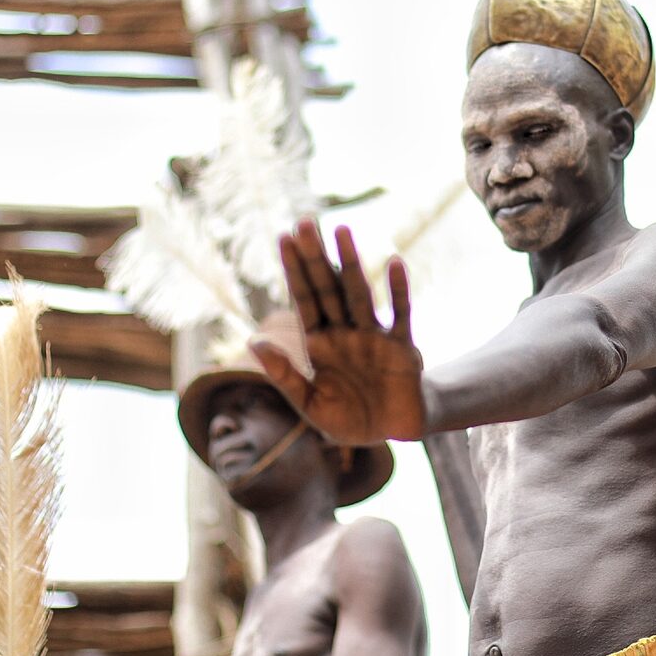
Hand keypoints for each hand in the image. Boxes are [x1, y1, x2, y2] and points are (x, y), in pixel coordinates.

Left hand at [253, 219, 427, 444]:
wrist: (393, 432)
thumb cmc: (349, 419)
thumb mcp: (310, 404)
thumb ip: (284, 375)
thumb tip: (253, 342)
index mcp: (320, 344)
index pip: (304, 300)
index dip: (294, 270)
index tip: (282, 237)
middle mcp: (346, 332)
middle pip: (328, 288)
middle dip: (316, 257)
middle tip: (305, 222)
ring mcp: (374, 336)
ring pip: (360, 294)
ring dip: (351, 263)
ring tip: (341, 231)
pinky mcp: (402, 348)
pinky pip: (400, 314)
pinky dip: (398, 290)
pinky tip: (393, 263)